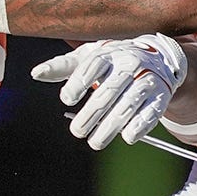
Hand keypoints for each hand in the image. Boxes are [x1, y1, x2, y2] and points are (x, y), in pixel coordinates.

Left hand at [33, 38, 184, 150]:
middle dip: (91, 114)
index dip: (77, 83)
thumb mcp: (88, 57)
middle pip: (109, 90)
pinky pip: (151, 113)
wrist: (157, 57)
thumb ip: (63, 67)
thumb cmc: (114, 60)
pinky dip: (139, 127)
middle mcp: (130, 64)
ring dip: (111, 126)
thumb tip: (36, 74)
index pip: (92, 66)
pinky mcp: (161, 95)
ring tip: (96, 142)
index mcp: (109, 53)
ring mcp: (147, 80)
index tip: (67, 100)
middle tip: (77, 131)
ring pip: (129, 105)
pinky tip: (127, 136)